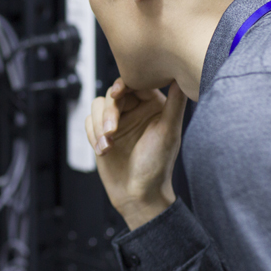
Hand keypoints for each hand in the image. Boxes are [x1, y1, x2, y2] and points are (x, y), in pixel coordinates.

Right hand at [85, 79, 187, 229]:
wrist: (137, 194)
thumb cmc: (157, 166)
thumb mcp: (168, 132)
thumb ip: (175, 103)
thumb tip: (182, 76)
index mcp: (153, 106)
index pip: (134, 84)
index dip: (123, 85)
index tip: (117, 94)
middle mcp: (134, 111)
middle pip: (112, 94)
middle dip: (108, 112)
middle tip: (111, 131)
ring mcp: (116, 122)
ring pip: (97, 107)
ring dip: (98, 125)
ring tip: (106, 144)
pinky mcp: (100, 133)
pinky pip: (88, 121)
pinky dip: (92, 134)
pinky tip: (102, 150)